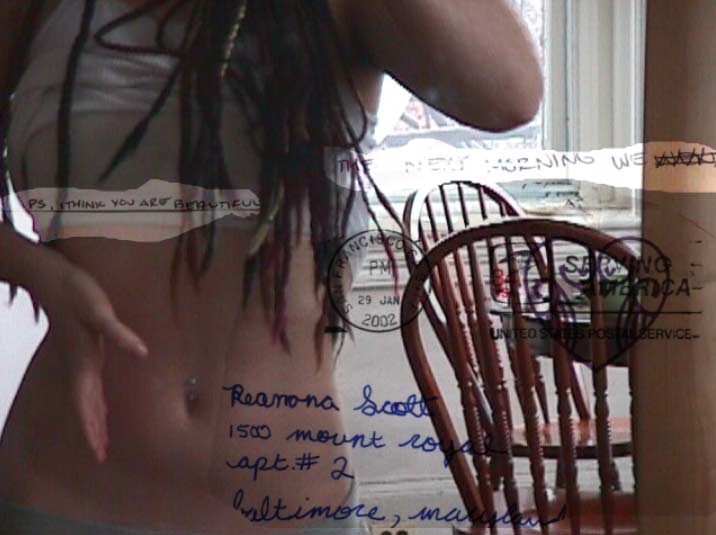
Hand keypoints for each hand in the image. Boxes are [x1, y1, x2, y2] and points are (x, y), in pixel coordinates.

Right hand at [30, 255, 148, 462]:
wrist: (52, 279)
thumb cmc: (76, 293)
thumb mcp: (100, 311)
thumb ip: (119, 333)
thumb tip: (142, 352)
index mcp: (83, 362)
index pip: (86, 404)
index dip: (91, 427)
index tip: (97, 451)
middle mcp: (79, 366)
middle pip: (85, 407)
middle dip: (92, 431)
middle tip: (100, 456)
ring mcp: (80, 359)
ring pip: (86, 397)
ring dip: (93, 419)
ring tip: (100, 440)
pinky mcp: (84, 350)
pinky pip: (89, 383)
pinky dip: (95, 399)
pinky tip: (102, 405)